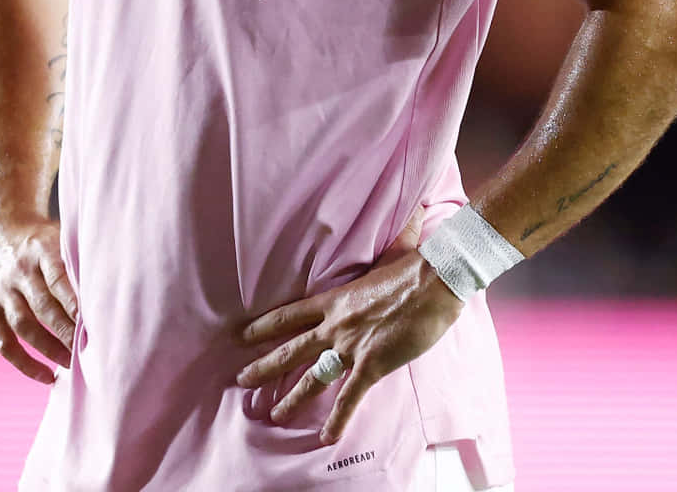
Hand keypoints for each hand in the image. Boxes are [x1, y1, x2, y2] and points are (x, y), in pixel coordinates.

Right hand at [0, 210, 77, 383]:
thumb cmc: (41, 238)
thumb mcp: (59, 236)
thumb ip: (77, 261)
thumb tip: (110, 290)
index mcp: (40, 249)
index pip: (59, 279)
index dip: (75, 303)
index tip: (93, 324)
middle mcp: (17, 270)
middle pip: (43, 307)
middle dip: (67, 332)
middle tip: (89, 352)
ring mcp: (0, 290)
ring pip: (24, 326)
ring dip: (49, 349)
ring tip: (72, 364)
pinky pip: (4, 341)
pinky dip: (24, 362)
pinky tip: (45, 376)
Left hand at [235, 206, 463, 443]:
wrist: (434, 280)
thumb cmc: (414, 268)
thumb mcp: (383, 261)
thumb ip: (374, 264)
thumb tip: (389, 239)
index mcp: (336, 299)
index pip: (290, 314)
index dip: (264, 326)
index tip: (244, 335)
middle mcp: (336, 323)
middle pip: (292, 348)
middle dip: (264, 366)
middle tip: (242, 379)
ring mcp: (352, 345)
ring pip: (314, 377)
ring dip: (292, 398)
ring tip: (275, 416)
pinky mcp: (373, 364)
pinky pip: (350, 397)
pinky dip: (338, 419)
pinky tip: (326, 437)